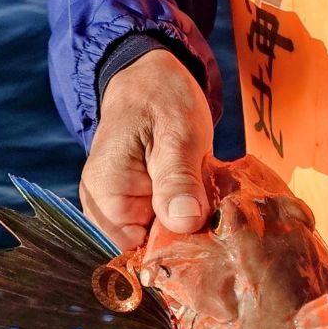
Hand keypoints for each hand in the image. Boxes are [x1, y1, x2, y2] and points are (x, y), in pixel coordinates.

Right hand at [80, 49, 213, 247]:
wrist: (150, 76)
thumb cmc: (160, 98)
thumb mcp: (177, 134)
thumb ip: (178, 180)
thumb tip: (185, 224)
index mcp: (106, 195)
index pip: (138, 252)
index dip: (177, 248)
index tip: (211, 233)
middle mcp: (105, 209)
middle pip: (151, 249)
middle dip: (188, 236)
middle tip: (221, 212)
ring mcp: (122, 207)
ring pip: (162, 237)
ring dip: (192, 224)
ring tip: (213, 196)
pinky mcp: (140, 202)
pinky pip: (165, 223)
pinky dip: (189, 213)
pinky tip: (204, 194)